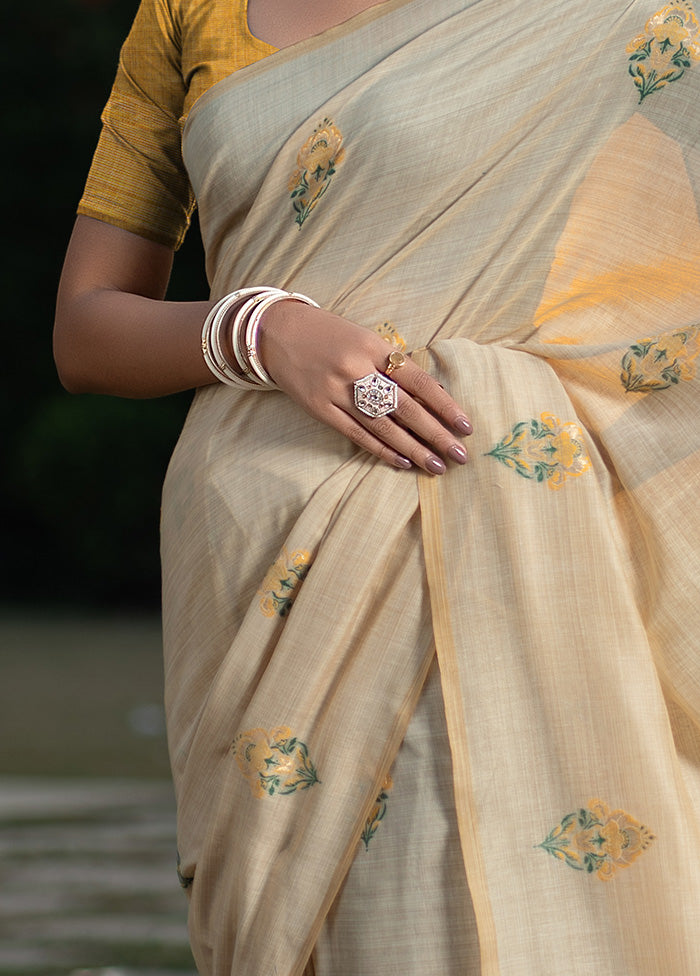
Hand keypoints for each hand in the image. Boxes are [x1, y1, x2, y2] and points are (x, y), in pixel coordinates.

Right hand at [257, 299, 471, 473]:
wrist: (279, 333)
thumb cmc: (331, 335)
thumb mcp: (365, 338)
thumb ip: (393, 364)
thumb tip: (431, 398)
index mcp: (373, 346)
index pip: (418, 380)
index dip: (444, 405)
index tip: (466, 425)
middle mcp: (356, 369)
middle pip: (404, 408)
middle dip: (435, 434)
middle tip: (459, 455)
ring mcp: (336, 391)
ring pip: (382, 426)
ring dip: (412, 449)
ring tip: (435, 466)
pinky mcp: (320, 409)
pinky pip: (356, 434)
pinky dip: (381, 450)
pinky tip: (401, 462)